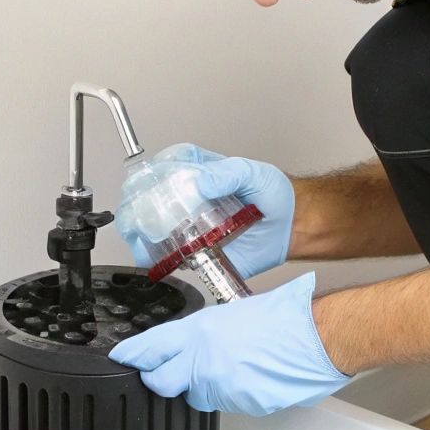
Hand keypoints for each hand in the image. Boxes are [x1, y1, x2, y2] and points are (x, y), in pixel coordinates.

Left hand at [107, 273, 348, 415]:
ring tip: (234, 368)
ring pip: (197, 396)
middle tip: (165, 376)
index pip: (150, 347)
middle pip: (160, 382)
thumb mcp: (234, 312)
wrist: (318, 337)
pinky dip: (234, 395)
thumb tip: (189, 344)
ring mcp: (220, 386)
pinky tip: (251, 378)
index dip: (132, 356)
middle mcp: (203, 359)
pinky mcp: (240, 406)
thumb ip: (205, 332)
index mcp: (198, 331)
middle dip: (160, 381)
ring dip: (206, 388)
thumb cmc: (285, 318)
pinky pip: (227, 405)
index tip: (121, 359)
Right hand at [114, 143, 294, 278]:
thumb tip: (202, 182)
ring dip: (140, 235)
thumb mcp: (252, 173)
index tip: (140, 184)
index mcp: (198, 174)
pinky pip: (171, 258)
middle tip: (136, 217)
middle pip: (148, 201)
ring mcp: (190, 228)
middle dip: (135, 209)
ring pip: (152, 231)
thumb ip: (228, 174)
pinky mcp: (198, 253)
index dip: (146, 176)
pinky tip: (154, 258)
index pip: (162, 170)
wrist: (293, 226)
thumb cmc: (274, 194)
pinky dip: (158, 260)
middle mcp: (188, 201)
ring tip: (141, 240)